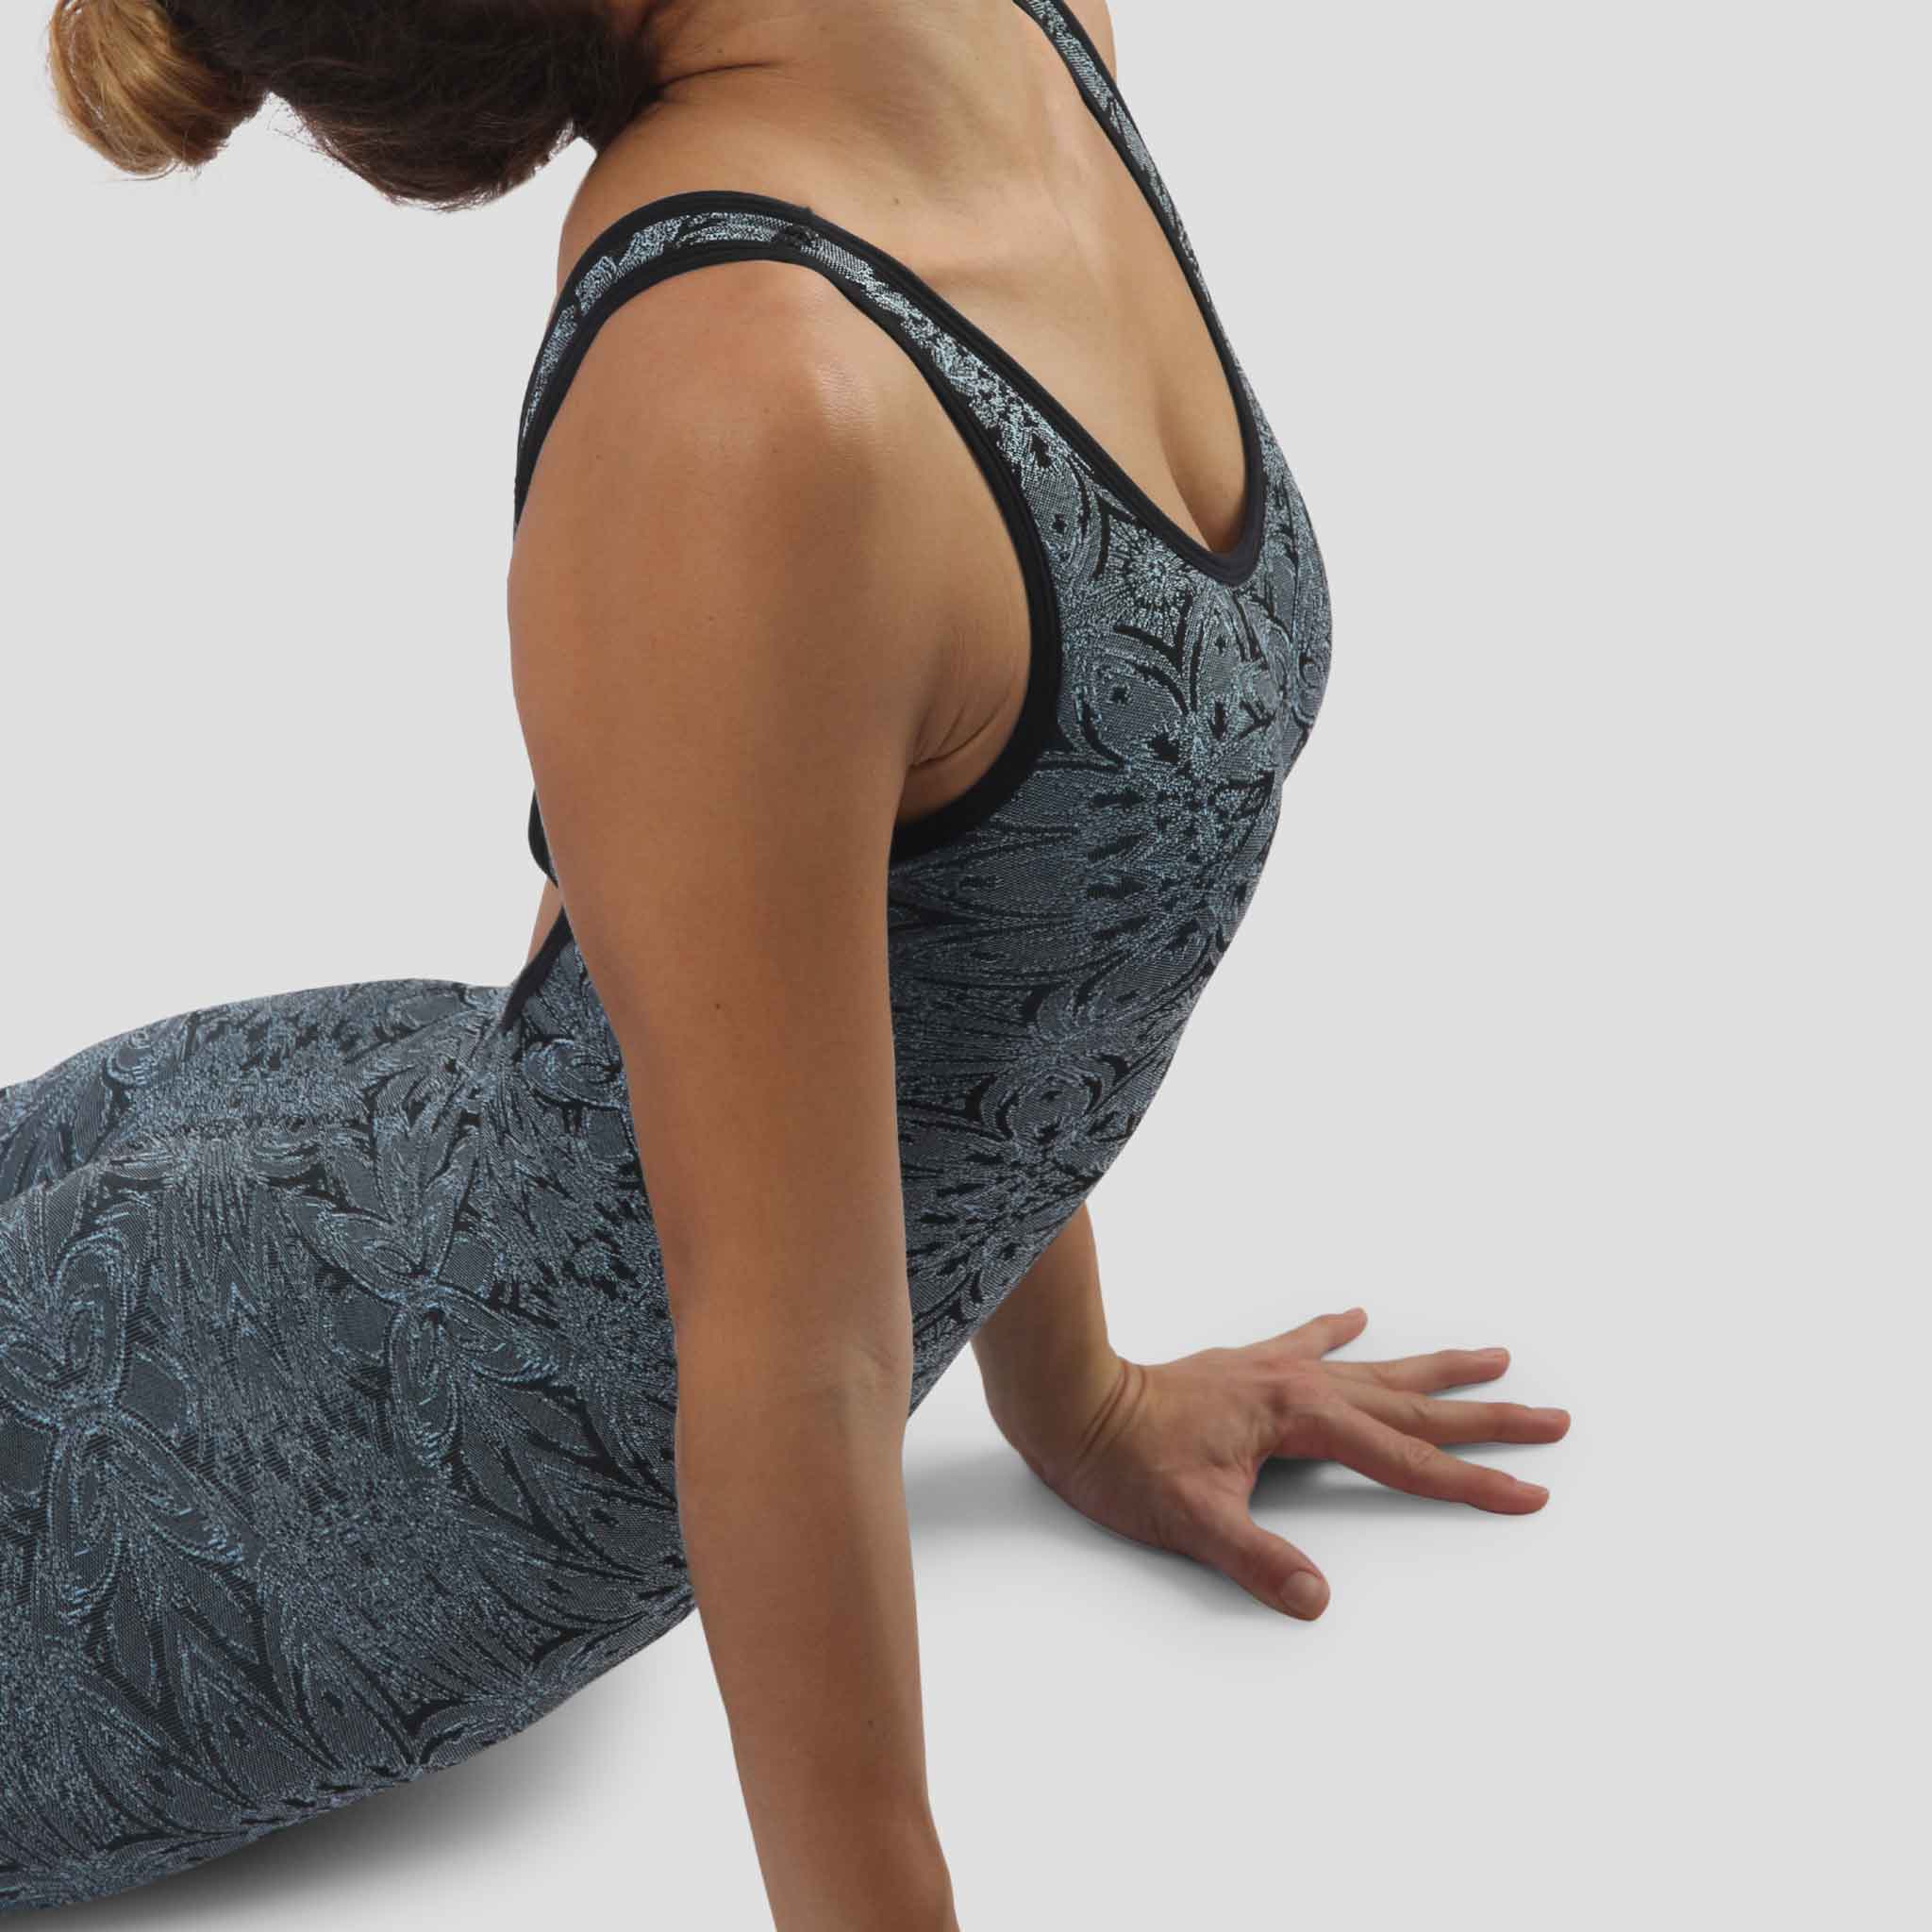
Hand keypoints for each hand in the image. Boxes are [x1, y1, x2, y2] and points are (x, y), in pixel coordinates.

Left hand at [1020, 1308, 1569, 1619]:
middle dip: (1488, 1420)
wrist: (1071, 1400)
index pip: (1407, 1463)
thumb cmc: (1124, 1461)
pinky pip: (1307, 1341)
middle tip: (1555, 1418)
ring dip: (1435, 1368)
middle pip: (1415, 1407)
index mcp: (1302, 1418)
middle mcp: (1301, 1385)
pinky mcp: (1245, 1367)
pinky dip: (1336, 1330)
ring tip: (1491, 1355)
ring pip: (1376, 1369)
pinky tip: (1354, 1315)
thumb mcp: (1191, 1520)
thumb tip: (1314, 1597)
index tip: (1533, 1493)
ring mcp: (1275, 1370)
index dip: (1473, 1485)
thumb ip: (1256, 1558)